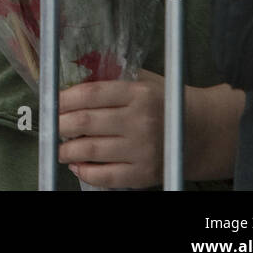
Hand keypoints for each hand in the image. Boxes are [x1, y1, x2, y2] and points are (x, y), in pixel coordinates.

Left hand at [58, 69, 164, 187]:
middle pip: (86, 122)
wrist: (202, 132)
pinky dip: (86, 172)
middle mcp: (141, 121)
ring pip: (91, 150)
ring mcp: (143, 150)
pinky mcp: (145, 174)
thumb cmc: (162, 102)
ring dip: (66, 149)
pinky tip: (77, 165)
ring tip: (59, 147)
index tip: (51, 101)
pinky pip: (107, 177)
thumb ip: (110, 76)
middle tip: (50, 125)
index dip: (64, 98)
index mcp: (139, 93)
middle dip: (60, 124)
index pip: (91, 93)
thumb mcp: (142, 80)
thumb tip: (71, 76)